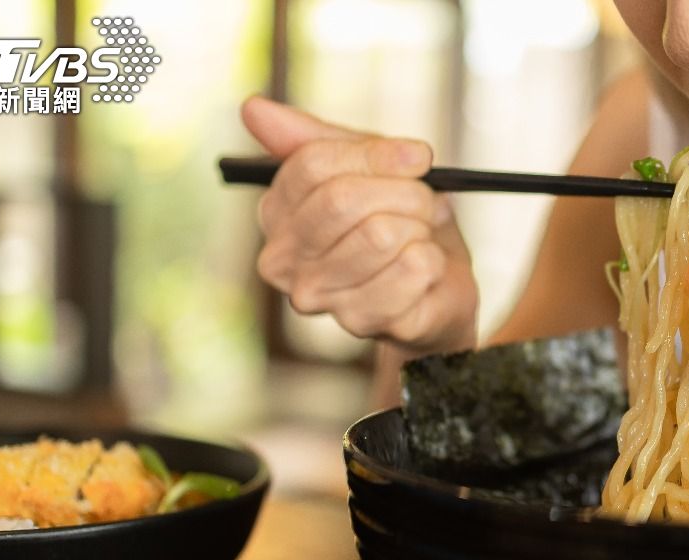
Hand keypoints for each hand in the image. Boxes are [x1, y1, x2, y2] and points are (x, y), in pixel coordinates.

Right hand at [240, 95, 477, 355]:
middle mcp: (282, 260)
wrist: (436, 282)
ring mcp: (317, 297)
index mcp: (275, 212)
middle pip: (342, 199)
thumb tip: (251, 108)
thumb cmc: (395, 218)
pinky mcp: (360, 322)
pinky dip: (433, 259)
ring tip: (422, 234)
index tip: (418, 157)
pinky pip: (411, 268)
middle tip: (425, 199)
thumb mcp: (364, 167)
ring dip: (420, 226)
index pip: (313, 165)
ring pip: (381, 234)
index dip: (376, 155)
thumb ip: (314, 138)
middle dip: (403, 191)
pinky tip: (426, 268)